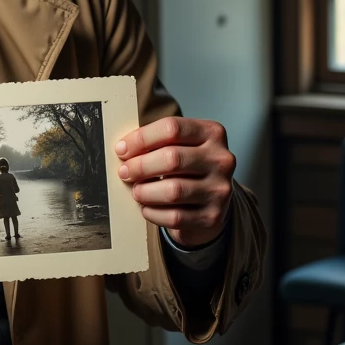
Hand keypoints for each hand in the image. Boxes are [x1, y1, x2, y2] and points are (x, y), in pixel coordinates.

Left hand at [115, 117, 234, 247]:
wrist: (212, 202)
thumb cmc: (188, 169)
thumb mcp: (181, 146)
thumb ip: (158, 142)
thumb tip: (124, 149)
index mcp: (212, 133)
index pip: (172, 128)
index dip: (141, 138)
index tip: (122, 149)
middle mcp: (221, 160)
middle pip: (172, 158)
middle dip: (140, 166)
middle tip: (124, 172)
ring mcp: (220, 189)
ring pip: (173, 190)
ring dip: (145, 192)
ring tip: (136, 191)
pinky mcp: (213, 216)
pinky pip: (175, 216)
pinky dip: (153, 212)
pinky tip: (147, 207)